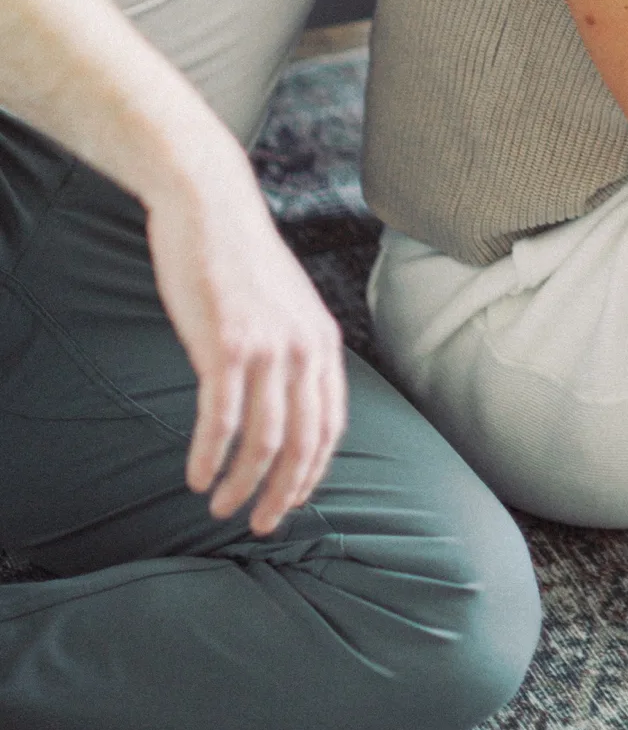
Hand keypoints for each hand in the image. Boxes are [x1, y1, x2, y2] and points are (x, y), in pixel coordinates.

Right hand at [144, 157, 346, 535]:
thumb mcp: (282, 307)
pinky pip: (221, 420)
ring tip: (220, 506)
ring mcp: (268, 347)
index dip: (312, 472)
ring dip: (242, 484)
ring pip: (263, 441)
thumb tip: (280, 403)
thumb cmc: (238, 259)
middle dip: (283, 493)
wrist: (210, 205)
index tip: (290, 501)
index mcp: (323, 341)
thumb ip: (288, 351)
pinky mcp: (226, 344)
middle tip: (260, 524)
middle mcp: (305, 348)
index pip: (330, 425)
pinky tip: (195, 477)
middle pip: (304, 444)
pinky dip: (209, 457)